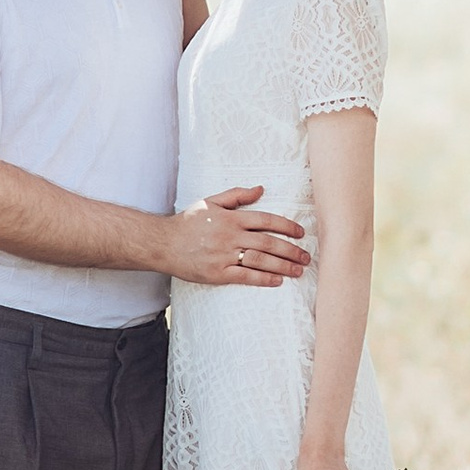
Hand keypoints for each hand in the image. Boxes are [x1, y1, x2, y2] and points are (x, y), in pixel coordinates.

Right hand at [160, 186, 308, 287]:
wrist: (163, 243)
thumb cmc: (188, 222)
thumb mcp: (210, 201)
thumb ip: (237, 195)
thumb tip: (261, 189)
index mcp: (231, 217)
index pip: (266, 220)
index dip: (286, 226)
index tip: (301, 233)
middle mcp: (230, 236)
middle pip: (268, 242)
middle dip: (291, 250)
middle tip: (306, 256)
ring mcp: (224, 255)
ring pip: (261, 260)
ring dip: (283, 265)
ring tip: (298, 270)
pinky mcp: (218, 273)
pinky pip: (245, 277)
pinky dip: (264, 279)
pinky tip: (278, 281)